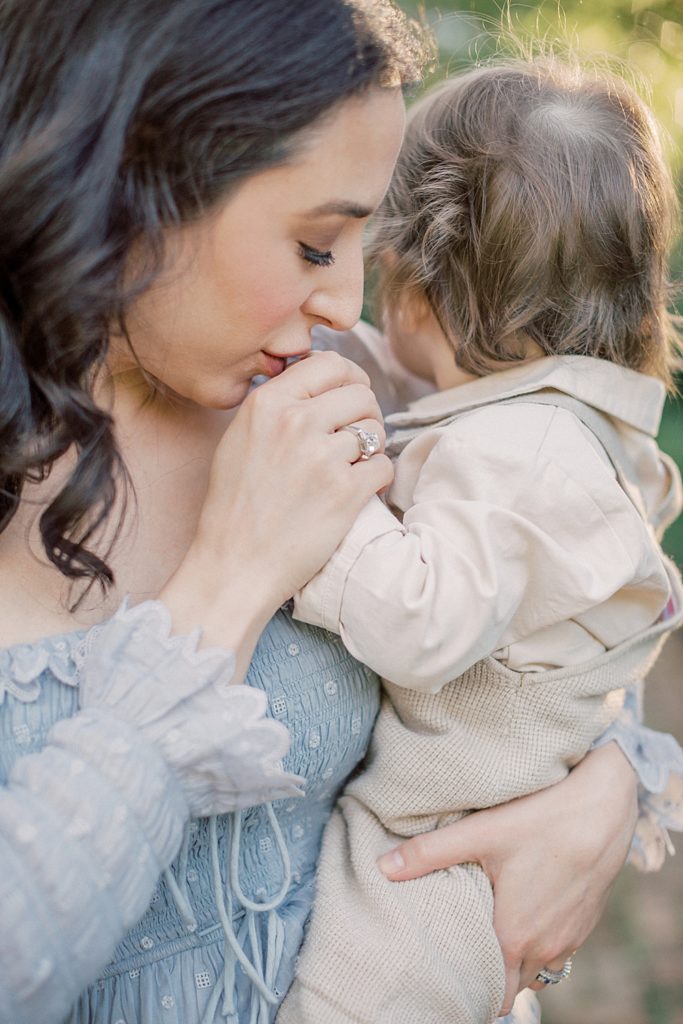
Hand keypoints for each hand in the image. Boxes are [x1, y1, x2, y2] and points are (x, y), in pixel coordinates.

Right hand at [163, 351, 392, 659]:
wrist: (235, 565)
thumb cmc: (235, 507)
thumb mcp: (241, 439)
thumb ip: (277, 407)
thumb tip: (320, 384)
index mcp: (267, 404)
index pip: (329, 363)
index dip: (349, 377)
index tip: (351, 395)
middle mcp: (295, 423)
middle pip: (361, 393)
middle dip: (365, 414)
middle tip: (355, 438)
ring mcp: (322, 457)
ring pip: (376, 429)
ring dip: (372, 447)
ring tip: (352, 467)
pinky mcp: (345, 492)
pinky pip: (384, 466)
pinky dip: (377, 479)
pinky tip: (358, 491)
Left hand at [377, 742, 637, 1016]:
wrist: (604, 807)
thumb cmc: (543, 819)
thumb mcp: (481, 831)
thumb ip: (429, 853)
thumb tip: (383, 867)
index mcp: (515, 936)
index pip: (494, 994)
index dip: (472, 986)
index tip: (451, 968)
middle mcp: (545, 947)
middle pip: (514, 983)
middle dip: (490, 974)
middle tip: (465, 946)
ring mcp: (570, 937)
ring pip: (538, 967)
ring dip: (517, 957)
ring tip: (491, 928)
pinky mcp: (586, 921)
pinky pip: (558, 948)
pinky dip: (540, 940)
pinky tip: (524, 908)